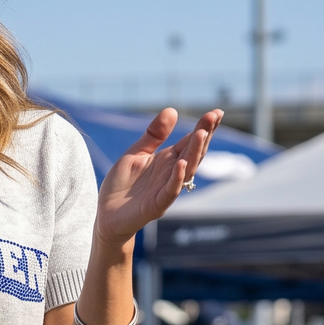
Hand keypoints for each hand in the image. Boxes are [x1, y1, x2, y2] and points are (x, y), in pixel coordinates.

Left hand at [95, 108, 222, 244]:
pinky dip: (177, 178)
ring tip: (201, 133)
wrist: (107, 214)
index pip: (190, 141)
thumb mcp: (136, 153)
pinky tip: (181, 163)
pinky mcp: (157, 205)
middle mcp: (171, 173)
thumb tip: (172, 110)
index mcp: (167, 160)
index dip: (204, 127)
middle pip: (193, 153)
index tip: (216, 112)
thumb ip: (153, 135)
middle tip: (214, 116)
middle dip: (204, 135)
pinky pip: (170, 191)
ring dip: (194, 153)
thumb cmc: (121, 185)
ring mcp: (166, 189)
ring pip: (186, 170)